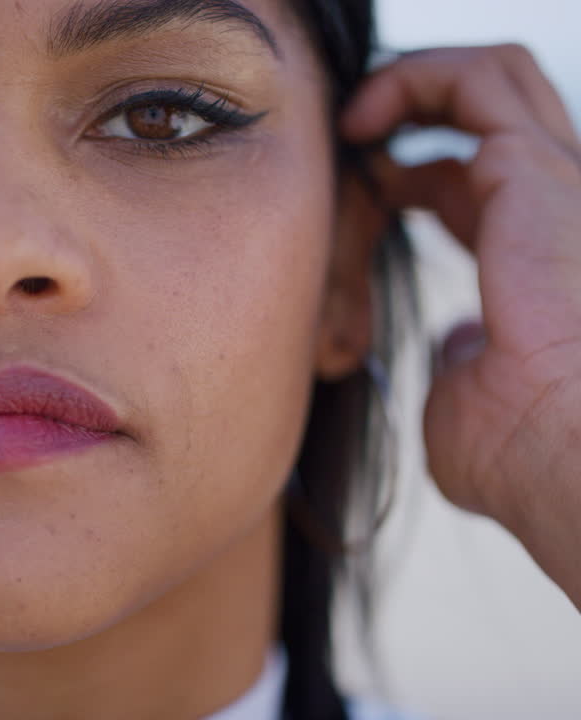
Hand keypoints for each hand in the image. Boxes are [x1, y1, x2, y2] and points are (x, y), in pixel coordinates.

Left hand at [343, 46, 580, 599]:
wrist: (568, 458)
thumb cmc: (524, 452)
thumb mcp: (469, 404)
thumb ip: (461, 364)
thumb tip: (456, 346)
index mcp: (538, 257)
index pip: (478, 182)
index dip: (411, 174)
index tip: (358, 192)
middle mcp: (558, 208)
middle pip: (491, 113)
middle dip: (415, 105)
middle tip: (350, 136)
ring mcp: (556, 182)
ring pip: (493, 77)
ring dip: (412, 80)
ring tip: (352, 120)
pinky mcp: (534, 170)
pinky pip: (474, 81)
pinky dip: (411, 79)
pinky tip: (360, 122)